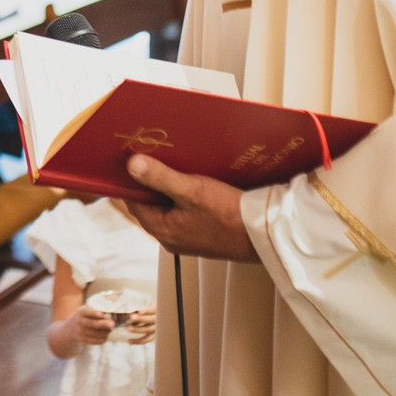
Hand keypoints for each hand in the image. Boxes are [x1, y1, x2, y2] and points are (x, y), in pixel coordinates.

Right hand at [69, 305, 117, 345]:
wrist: (71, 328)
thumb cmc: (85, 316)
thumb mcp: (86, 309)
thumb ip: (97, 309)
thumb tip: (111, 313)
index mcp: (81, 312)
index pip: (87, 312)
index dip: (94, 314)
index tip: (101, 315)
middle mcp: (79, 321)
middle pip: (95, 324)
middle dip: (105, 324)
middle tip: (113, 324)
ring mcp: (81, 332)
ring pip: (98, 333)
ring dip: (107, 332)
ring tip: (110, 329)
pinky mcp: (84, 340)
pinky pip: (98, 341)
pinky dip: (104, 338)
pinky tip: (105, 335)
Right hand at [123, 305, 155, 343]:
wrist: (166, 305)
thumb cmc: (154, 314)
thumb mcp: (149, 320)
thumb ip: (140, 322)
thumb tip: (127, 322)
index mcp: (155, 331)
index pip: (146, 339)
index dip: (137, 341)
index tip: (128, 342)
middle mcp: (157, 326)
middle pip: (147, 330)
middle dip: (136, 330)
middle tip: (127, 328)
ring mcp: (158, 317)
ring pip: (148, 320)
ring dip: (139, 320)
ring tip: (130, 318)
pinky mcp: (158, 309)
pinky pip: (151, 311)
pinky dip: (146, 311)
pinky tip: (139, 312)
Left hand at [124, 155, 259, 261]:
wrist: (263, 235)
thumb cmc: (229, 215)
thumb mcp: (192, 190)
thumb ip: (160, 177)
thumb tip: (131, 164)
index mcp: (161, 230)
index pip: (134, 201)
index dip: (131, 180)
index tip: (131, 158)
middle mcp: (170, 238)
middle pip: (150, 205)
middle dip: (151, 183)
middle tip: (153, 157)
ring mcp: (187, 238)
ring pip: (169, 208)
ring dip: (169, 189)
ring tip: (174, 165)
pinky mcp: (202, 235)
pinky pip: (185, 212)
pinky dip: (185, 198)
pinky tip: (194, 183)